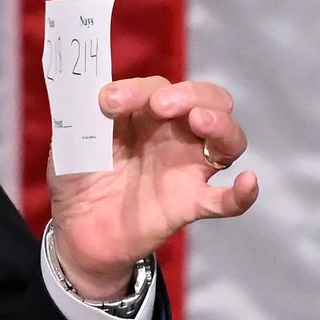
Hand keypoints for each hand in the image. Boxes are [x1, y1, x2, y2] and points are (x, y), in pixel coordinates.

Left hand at [48, 76, 258, 299]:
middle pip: (209, 100)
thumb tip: (91, 88)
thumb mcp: (71, 140)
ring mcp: (187, 169)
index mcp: (146, 113)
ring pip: (228, 139)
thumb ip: (80, 114)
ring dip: (221, 124)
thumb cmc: (78, 177)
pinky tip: (248, 182)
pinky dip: (242, 193)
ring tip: (200, 121)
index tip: (108, 101)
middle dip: (191, 94)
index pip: (157, 87)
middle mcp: (174, 135)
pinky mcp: (190, 205)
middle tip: (162, 105)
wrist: (76, 232)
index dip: (137, 89)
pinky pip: (226, 200)